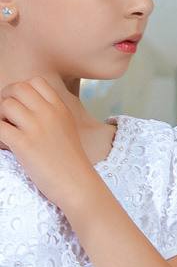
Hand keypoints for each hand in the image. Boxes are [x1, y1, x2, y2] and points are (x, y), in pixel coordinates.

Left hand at [0, 76, 95, 206]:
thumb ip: (49, 115)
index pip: (35, 82)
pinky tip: (5, 145)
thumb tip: (19, 108)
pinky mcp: (24, 144)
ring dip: (0, 118)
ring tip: (8, 133)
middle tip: (8, 118)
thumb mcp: (66, 130)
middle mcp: (50, 114)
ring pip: (5, 105)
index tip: (21, 107)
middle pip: (17, 88)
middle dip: (5, 99)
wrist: (78, 185)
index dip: (21, 90)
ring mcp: (37, 128)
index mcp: (60, 109)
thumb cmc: (69, 161)